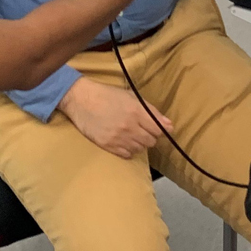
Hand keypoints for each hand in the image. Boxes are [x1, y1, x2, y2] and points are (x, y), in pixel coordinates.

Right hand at [58, 76, 173, 158]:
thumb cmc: (107, 95)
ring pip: (140, 149)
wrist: (81, 100)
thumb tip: (170, 125)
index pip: (159, 130)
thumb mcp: (131, 97)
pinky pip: (127, 154)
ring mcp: (118, 137)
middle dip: (149, 137)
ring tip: (131, 134)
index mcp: (136, 111)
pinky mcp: (108, 145)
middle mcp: (129, 126)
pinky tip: (123, 141)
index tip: (154, 127)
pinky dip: (128, 150)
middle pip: (151, 141)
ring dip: (139, 143)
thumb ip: (152, 111)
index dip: (159, 130)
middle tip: (141, 130)